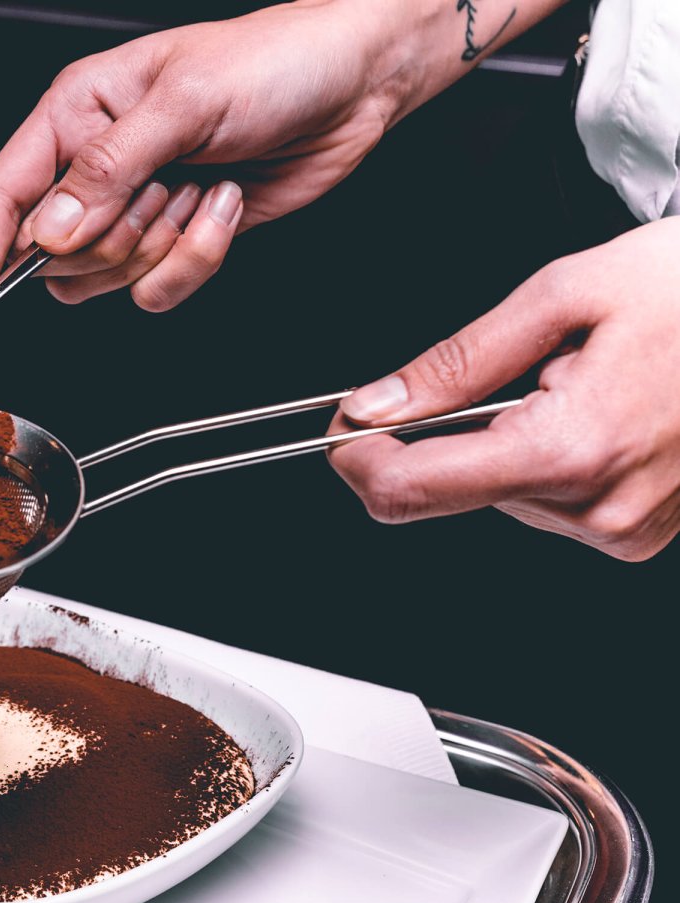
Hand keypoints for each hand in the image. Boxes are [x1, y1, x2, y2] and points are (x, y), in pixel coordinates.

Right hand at [0, 0, 416, 326]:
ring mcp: (136, 207)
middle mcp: (96, 166)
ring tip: (202, 187)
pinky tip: (224, 206)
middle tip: (164, 189)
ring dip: (163, 244)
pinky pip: (157, 290)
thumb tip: (47, 233)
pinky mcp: (177, 239)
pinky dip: (196, 259)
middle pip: (54, 255)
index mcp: (75, 115)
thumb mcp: (184, 102)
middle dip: (114, 237)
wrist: (355, 83)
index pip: (0, 198)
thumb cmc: (272, 63)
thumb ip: (108, 170)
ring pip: (106, 279)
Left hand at [329, 218, 679, 560]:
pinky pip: (547, 498)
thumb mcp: (564, 294)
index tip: (341, 425)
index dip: (356, 457)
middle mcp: (598, 509)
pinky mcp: (639, 531)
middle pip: (451, 490)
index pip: (409, 490)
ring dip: (507, 436)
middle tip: (509, 367)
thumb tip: (374, 404)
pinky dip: (545, 453)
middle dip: (449, 432)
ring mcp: (623, 528)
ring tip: (579, 379)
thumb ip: (457, 362)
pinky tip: (596, 408)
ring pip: (498, 494)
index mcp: (571, 451)